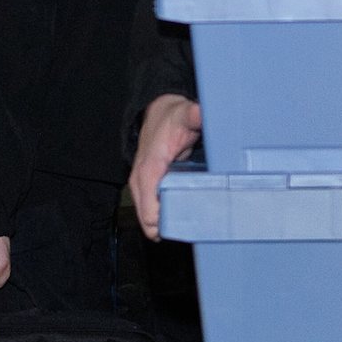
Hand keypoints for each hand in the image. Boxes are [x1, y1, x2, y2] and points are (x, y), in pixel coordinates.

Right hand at [129, 93, 201, 240]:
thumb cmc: (171, 117)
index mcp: (148, 167)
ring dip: (164, 224)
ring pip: (148, 216)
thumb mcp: (185, 114)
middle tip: (190, 230)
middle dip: (165, 226)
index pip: (149, 204)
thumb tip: (200, 112)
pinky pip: (152, 209)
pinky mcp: (146, 187)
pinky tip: (179, 219)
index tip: (180, 226)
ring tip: (186, 227)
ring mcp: (141, 185)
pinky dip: (163, 217)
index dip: (162, 219)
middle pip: (147, 217)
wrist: (161, 113)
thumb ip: (194, 115)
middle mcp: (140, 179)